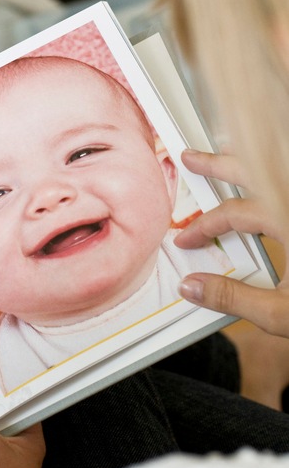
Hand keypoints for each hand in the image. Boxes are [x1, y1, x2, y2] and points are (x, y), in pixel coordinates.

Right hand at [175, 151, 288, 334]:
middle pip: (254, 170)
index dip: (206, 226)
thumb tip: (194, 287)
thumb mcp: (283, 314)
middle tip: (191, 158)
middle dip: (217, 163)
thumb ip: (233, 297)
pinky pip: (285, 183)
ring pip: (276, 170)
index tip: (189, 239)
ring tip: (227, 153)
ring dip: (249, 163)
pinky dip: (273, 175)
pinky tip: (266, 181)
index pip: (235, 213)